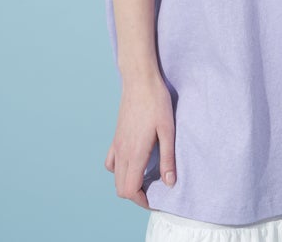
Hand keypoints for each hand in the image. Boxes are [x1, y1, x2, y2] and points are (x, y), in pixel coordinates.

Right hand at [104, 71, 176, 209]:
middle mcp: (122, 152)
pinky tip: (134, 161)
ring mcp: (117, 144)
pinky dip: (119, 169)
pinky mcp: (116, 136)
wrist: (140, 80)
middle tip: (154, 190)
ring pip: (115, 177)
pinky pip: (111, 161)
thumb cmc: (156, 102)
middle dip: (136, 195)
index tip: (156, 199)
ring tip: (145, 178)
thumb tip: (170, 183)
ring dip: (128, 183)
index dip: (142, 201)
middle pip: (121, 188)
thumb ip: (168, 158)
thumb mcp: (168, 130)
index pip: (130, 190)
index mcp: (135, 154)